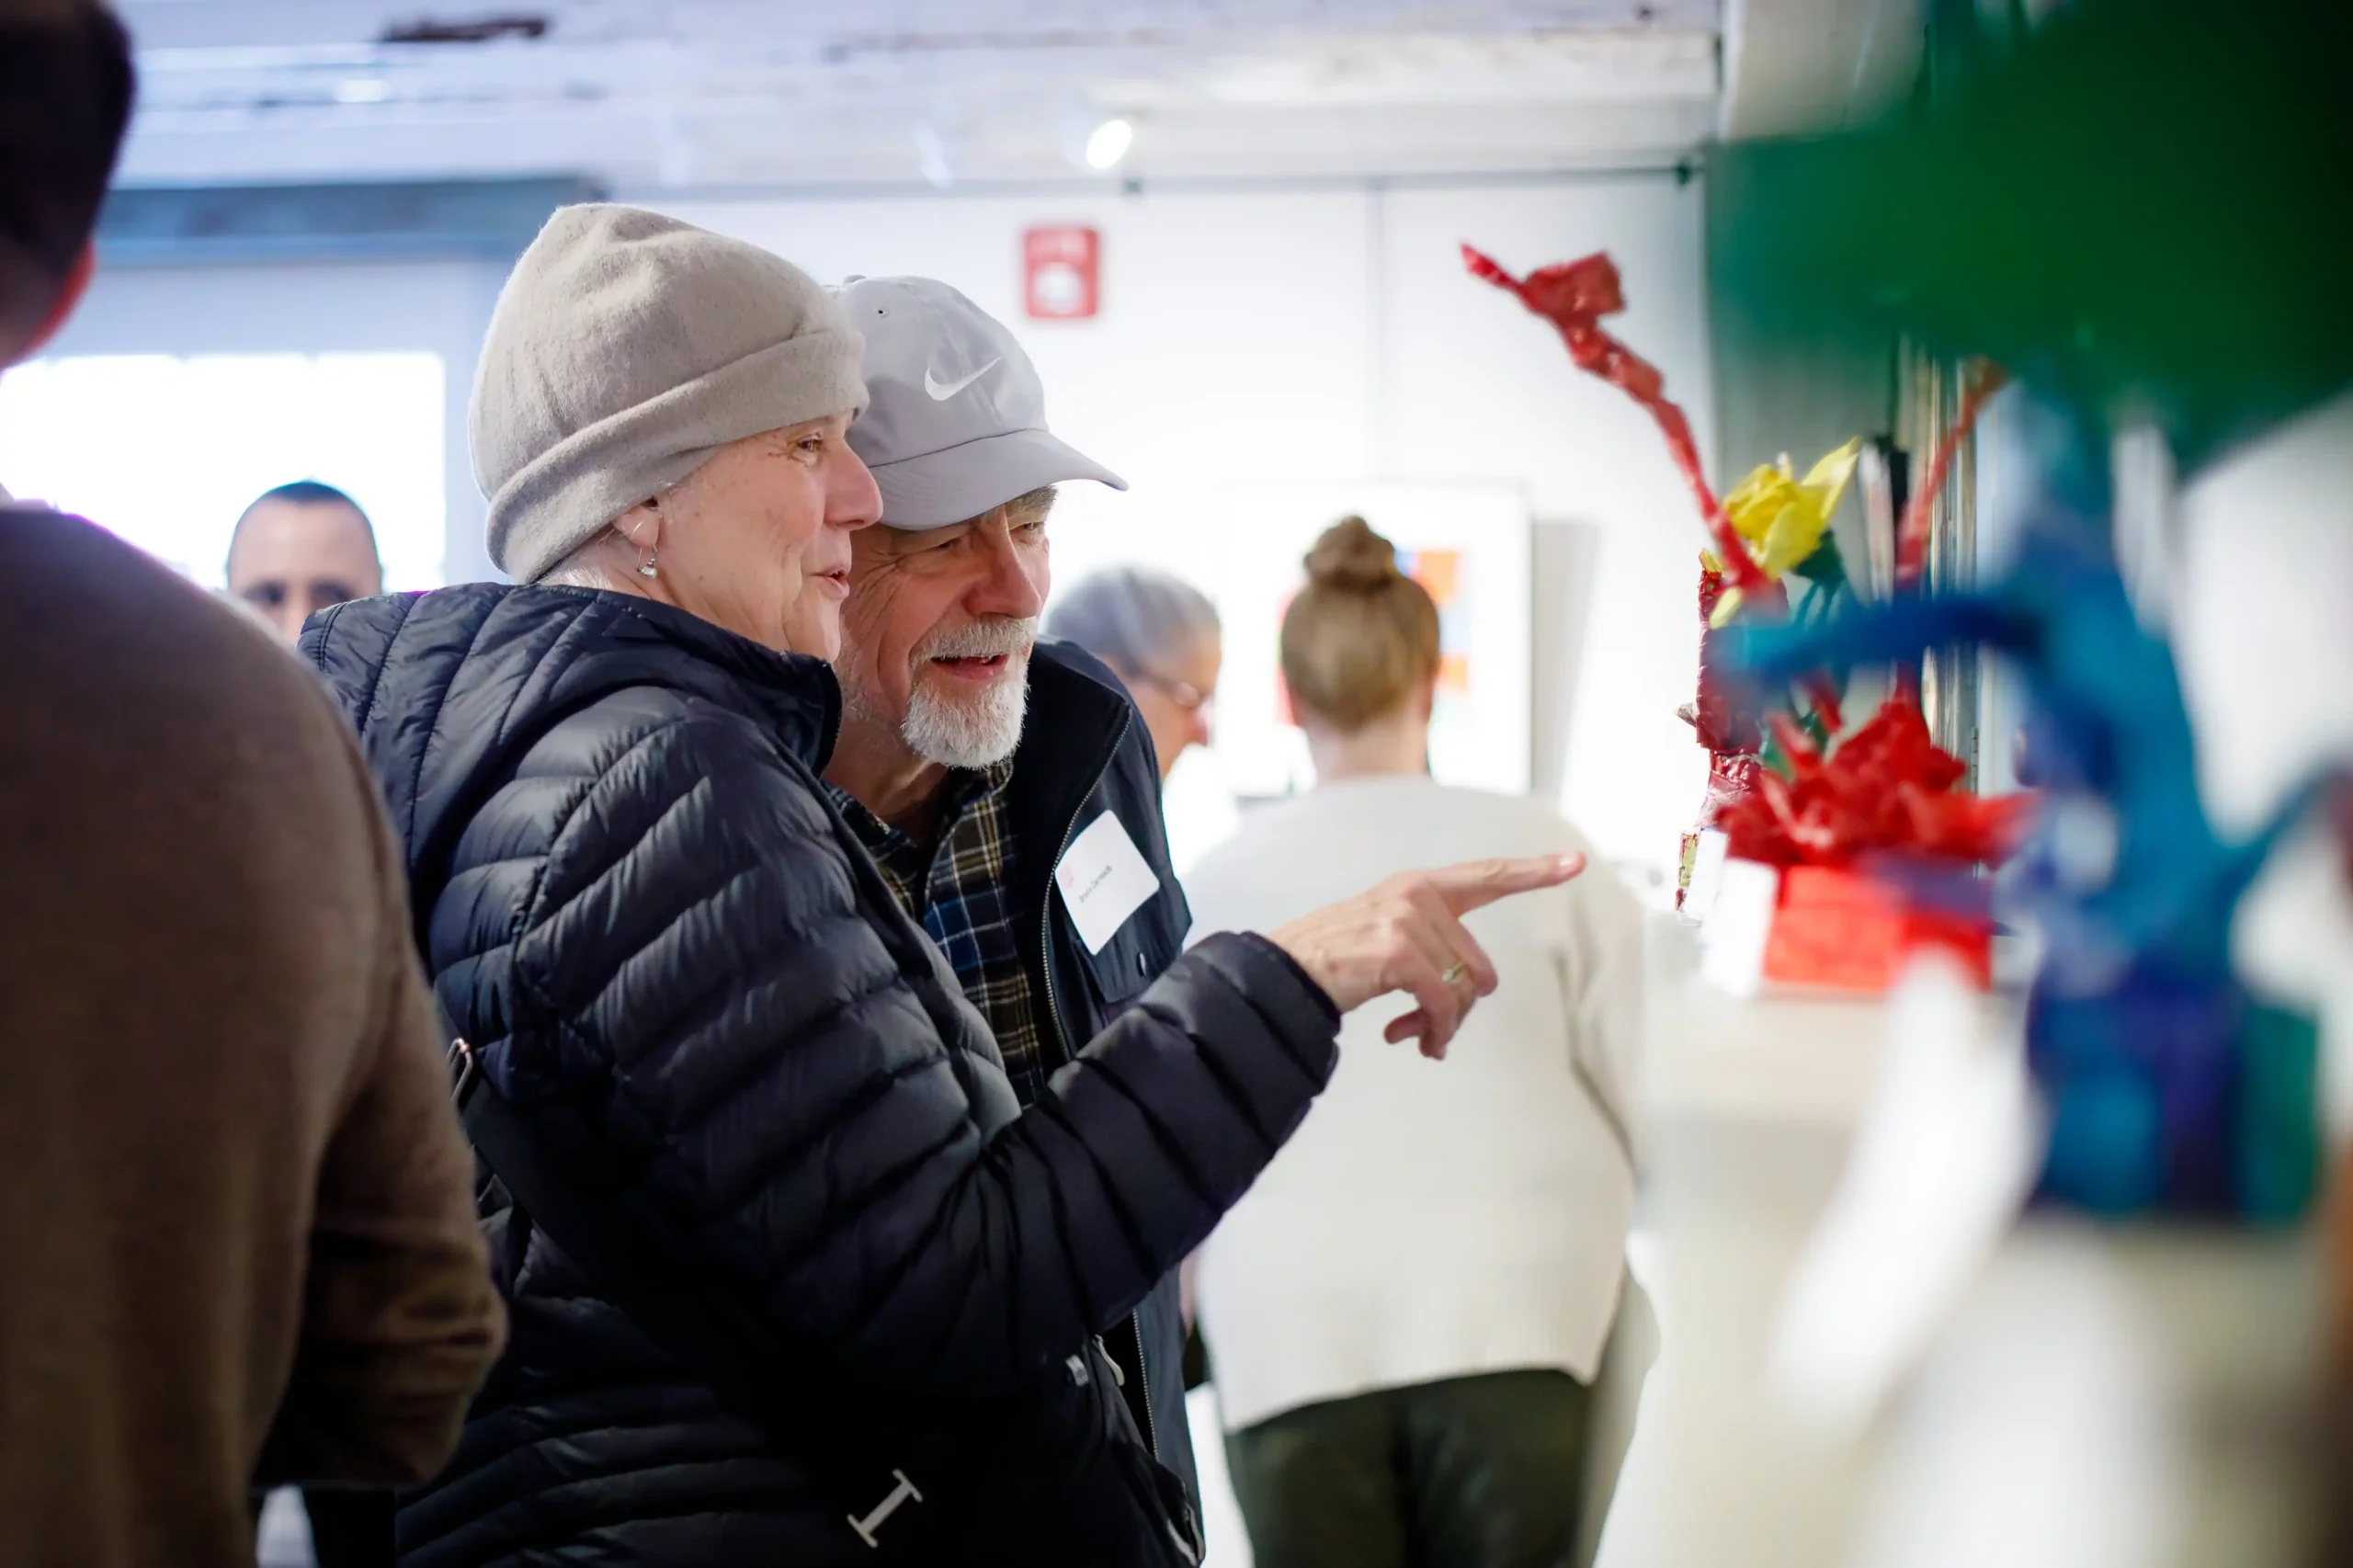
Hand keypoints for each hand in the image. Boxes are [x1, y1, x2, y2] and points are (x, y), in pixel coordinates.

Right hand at [1267, 853, 1585, 1058]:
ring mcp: (1408, 920)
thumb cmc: (1337, 962)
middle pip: (1478, 965)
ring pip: (1463, 989)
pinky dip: (1434, 1030)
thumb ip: (1433, 947)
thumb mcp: (1387, 935)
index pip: (1486, 876)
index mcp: (1420, 886)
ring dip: (1443, 1024)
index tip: (1575, 862)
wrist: (1286, 971)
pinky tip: (1410, 1040)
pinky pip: (1442, 1003)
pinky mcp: (1400, 951)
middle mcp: (1418, 894)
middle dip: (1460, 1005)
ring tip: (1417, 1036)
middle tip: (1430, 1027)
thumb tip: (1471, 993)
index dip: (1534, 871)